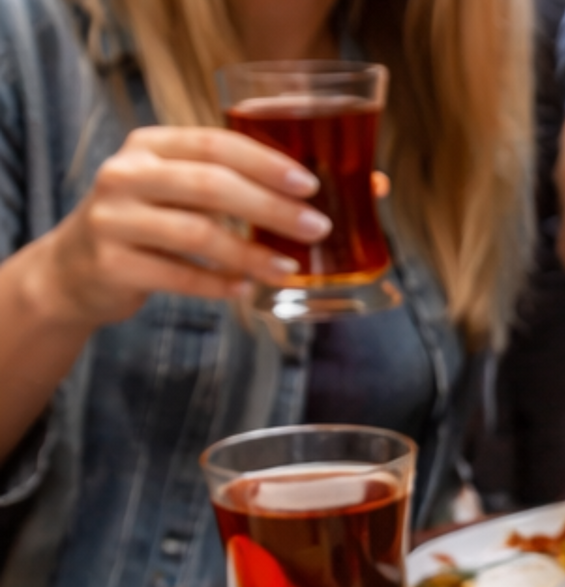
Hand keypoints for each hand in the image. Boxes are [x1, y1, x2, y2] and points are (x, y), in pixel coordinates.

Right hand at [35, 127, 330, 327]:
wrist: (72, 269)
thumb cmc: (144, 223)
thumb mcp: (173, 187)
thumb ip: (225, 179)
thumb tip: (313, 192)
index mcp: (148, 145)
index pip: (215, 143)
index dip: (266, 163)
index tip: (310, 185)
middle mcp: (125, 174)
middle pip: (211, 185)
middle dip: (271, 208)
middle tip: (316, 227)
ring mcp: (113, 219)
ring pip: (197, 234)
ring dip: (251, 254)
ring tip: (288, 268)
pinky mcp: (111, 264)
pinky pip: (179, 276)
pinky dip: (218, 284)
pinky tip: (246, 288)